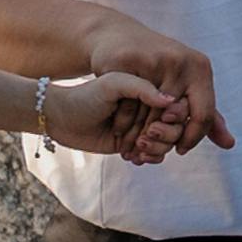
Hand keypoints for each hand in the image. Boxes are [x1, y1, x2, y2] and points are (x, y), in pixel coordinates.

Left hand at [25, 69, 178, 160]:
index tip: (161, 120)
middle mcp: (150, 106)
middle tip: (146, 136)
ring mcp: (144, 125)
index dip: (176, 116)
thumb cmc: (85, 96)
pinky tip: (135, 155)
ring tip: (138, 146)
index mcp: (150, 87)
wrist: (62, 118)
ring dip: (159, 147)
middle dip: (167, 134)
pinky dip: (151, 157)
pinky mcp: (136, 142)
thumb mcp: (112, 85)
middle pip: (179, 125)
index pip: (179, 103)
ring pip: (169, 142)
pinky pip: (156, 153)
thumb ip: (141, 89)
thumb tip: (170, 101)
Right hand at [78, 11, 229, 155]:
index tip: (179, 150)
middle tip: (152, 151)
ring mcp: (157, 59)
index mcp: (200, 68)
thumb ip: (208, 115)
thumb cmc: (156, 66)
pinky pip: (130, 102)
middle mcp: (183, 62)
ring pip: (153, 112)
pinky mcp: (131, 59)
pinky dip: (125, 122)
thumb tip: (230, 144)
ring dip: (143, 136)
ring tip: (137, 148)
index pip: (205, 115)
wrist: (117, 36)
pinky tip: (120, 132)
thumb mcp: (185, 85)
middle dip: (165, 139)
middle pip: (178, 117)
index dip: (193, 138)